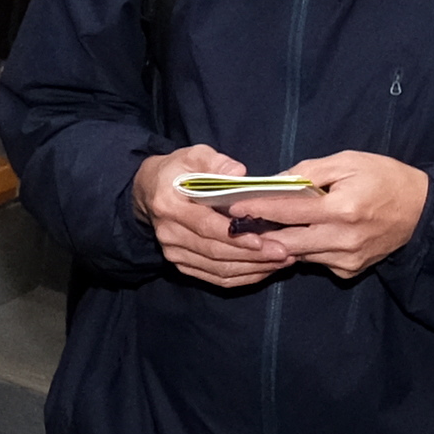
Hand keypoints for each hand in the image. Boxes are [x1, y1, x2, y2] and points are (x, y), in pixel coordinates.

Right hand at [137, 146, 295, 288]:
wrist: (150, 191)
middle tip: (283, 252)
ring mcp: (174, 252)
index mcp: (170, 205)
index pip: (205, 226)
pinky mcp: (182, 264)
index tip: (262, 240)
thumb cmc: (179, 171)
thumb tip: (239, 173)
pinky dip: (242, 277)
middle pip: (214, 252)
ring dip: (252, 268)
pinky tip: (265, 270)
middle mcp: (169, 234)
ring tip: (281, 261)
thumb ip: (216, 162)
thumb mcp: (195, 155)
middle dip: (251, 255)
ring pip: (217, 269)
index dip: (234, 236)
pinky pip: (214, 278)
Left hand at [228, 150, 431, 280]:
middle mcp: (343, 240)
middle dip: (262, 232)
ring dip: (283, 241)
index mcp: (343, 209)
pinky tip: (311, 234)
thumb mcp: (348, 162)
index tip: (234, 207)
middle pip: (286, 242)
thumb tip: (275, 181)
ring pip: (298, 254)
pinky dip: (307, 248)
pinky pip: (316, 261)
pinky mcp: (349, 271)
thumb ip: (309, 172)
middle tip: (242, 220)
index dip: (258, 210)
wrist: (422, 211)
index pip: (289, 212)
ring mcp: (346, 259)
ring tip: (273, 225)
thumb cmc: (385, 178)